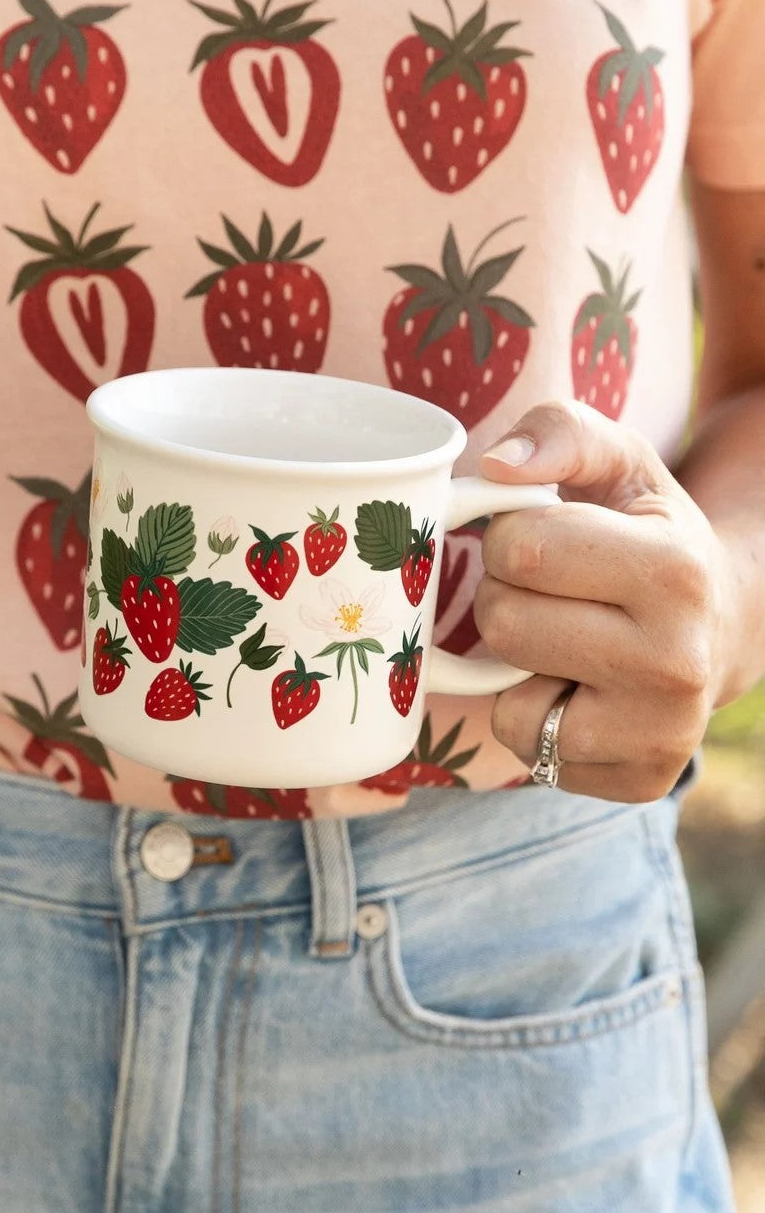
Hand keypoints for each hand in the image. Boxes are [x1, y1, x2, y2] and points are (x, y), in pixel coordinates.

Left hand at [474, 399, 735, 801]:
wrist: (719, 623)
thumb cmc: (646, 530)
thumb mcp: (618, 462)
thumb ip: (559, 431)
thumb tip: (494, 466)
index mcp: (673, 572)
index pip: (520, 548)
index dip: (509, 536)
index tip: (546, 538)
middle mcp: (677, 664)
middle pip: (504, 621)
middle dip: (506, 595)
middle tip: (554, 591)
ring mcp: (661, 734)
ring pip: (507, 698)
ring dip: (515, 663)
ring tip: (568, 638)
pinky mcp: (636, 780)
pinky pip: (522, 749)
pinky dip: (531, 716)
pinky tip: (577, 688)